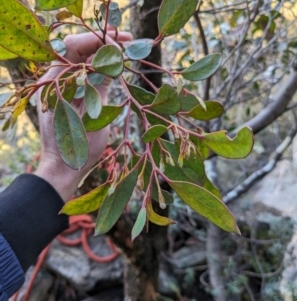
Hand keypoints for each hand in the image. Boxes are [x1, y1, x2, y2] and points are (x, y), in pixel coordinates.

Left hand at [34, 30, 132, 201]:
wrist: (66, 167)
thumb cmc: (78, 147)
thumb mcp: (94, 115)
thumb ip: (102, 85)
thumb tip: (114, 60)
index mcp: (55, 82)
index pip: (74, 47)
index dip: (98, 39)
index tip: (121, 39)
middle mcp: (55, 81)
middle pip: (78, 51)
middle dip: (103, 43)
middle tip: (128, 42)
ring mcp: (62, 89)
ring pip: (83, 63)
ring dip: (103, 56)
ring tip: (125, 52)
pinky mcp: (71, 97)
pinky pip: (85, 77)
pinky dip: (100, 70)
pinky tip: (114, 69)